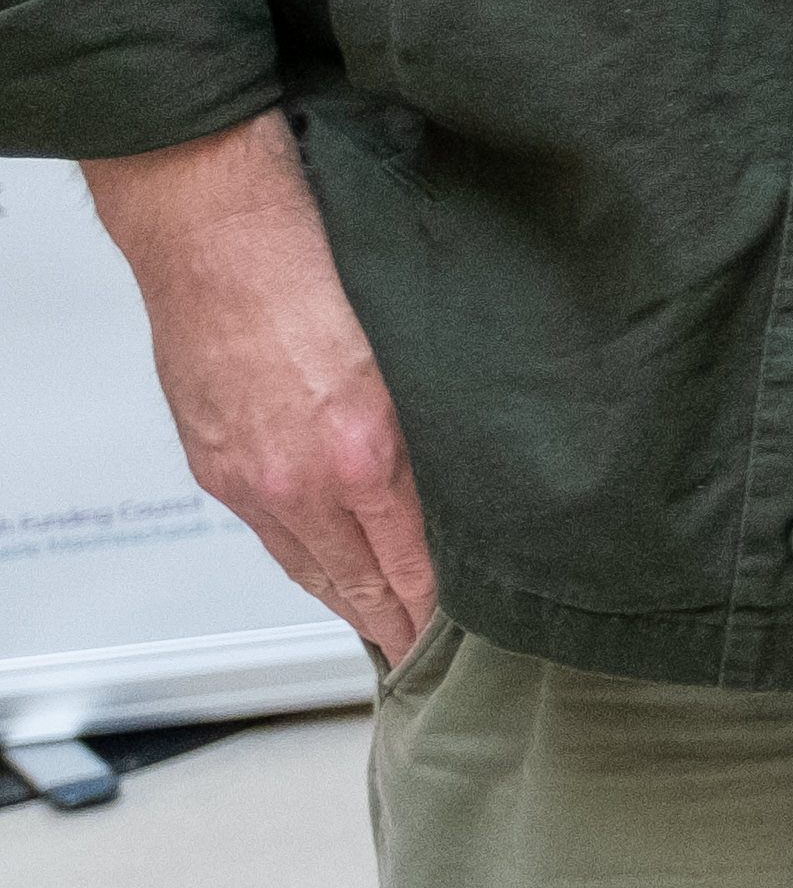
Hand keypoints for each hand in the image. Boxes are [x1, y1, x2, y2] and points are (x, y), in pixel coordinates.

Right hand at [76, 120, 435, 663]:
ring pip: (311, 568)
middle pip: (360, 583)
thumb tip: (483, 474)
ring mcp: (251, 478)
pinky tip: (331, 570)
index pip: (415, 565)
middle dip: (399, 623)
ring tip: (390, 628)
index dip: (441, 611)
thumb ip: (443, 419)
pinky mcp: (218, 465)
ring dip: (352, 601)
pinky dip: (308, 562)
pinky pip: (272, 537)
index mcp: (362, 452)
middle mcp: (301, 479)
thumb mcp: (415, 346)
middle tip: (435, 657)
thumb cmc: (316, 262)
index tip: (469, 638)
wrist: (216, 230)